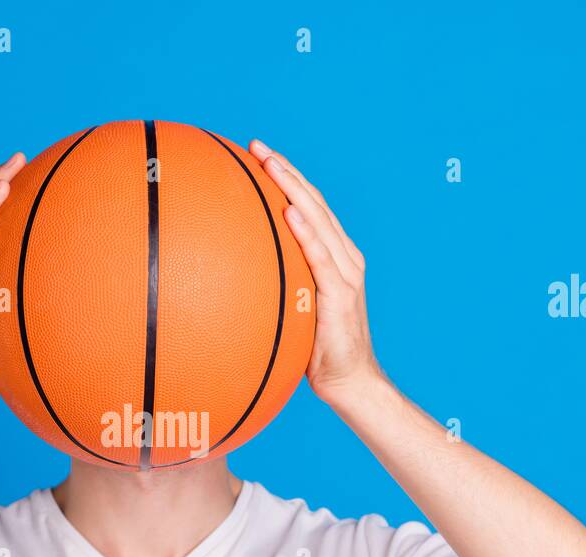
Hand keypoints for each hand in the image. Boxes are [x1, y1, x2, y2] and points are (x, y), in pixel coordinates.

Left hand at [250, 140, 383, 408]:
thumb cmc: (317, 350)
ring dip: (293, 189)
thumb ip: (280, 286)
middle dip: (285, 171)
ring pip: (318, 219)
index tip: (258, 155)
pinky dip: (307, 232)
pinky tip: (290, 212)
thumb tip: (237, 279)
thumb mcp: (295, 309)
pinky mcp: (341, 294)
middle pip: (313, 203)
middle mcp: (344, 256)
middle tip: (256, 146)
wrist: (349, 381)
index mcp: (335, 256)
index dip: (287, 178)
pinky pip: (320, 257)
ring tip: (270, 164)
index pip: (310, 207)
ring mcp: (345, 273)